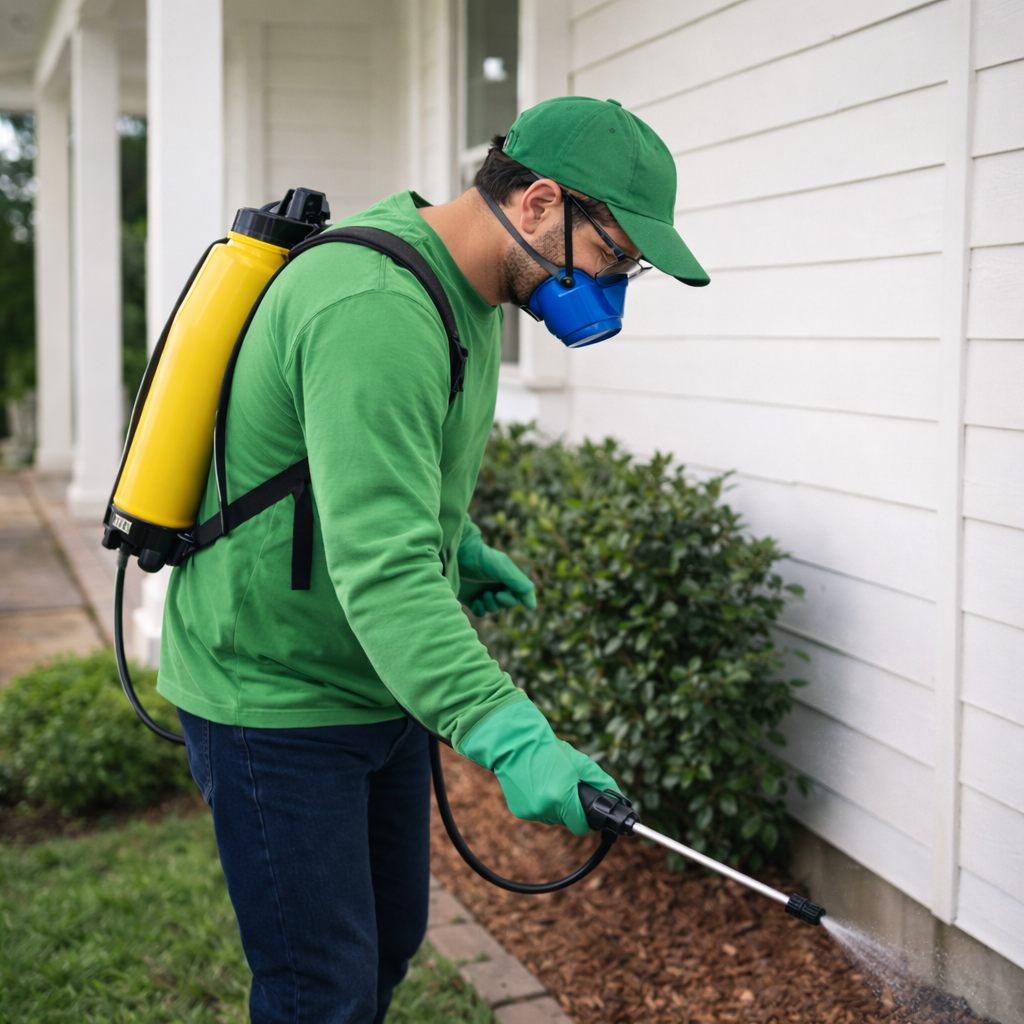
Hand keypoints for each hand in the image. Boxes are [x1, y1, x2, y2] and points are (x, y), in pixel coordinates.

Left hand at [457, 533, 535, 616]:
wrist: (459, 555)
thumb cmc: (484, 560)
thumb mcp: (505, 569)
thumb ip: (520, 585)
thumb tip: (532, 606)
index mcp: (508, 578)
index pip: (517, 596)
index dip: (511, 599)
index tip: (501, 594)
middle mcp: (497, 586)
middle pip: (507, 604)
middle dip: (502, 601)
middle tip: (494, 594)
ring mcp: (484, 592)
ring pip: (494, 609)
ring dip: (491, 605)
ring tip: (483, 595)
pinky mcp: (471, 599)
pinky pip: (480, 612)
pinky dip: (480, 609)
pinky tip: (476, 602)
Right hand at [457, 700, 618, 835]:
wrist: (514, 742)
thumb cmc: (548, 749)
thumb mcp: (579, 762)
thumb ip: (600, 782)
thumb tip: (617, 798)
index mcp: (562, 798)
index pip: (581, 826)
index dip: (587, 818)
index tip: (587, 807)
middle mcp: (545, 809)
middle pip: (567, 821)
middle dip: (570, 807)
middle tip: (565, 785)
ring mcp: (530, 812)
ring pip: (552, 818)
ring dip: (555, 806)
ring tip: (549, 781)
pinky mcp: (519, 811)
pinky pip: (538, 813)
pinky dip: (540, 803)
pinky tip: (536, 785)